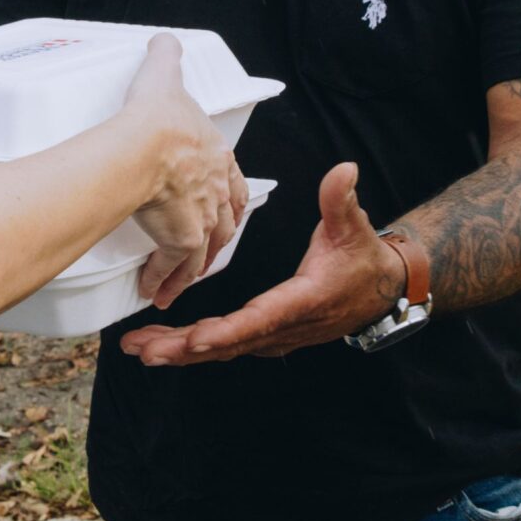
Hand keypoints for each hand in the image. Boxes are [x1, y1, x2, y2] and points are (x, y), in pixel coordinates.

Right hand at [120, 34, 248, 308]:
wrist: (148, 142)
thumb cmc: (158, 115)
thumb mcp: (166, 78)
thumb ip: (167, 58)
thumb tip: (163, 41)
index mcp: (216, 158)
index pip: (234, 186)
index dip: (230, 201)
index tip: (226, 214)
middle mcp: (215, 192)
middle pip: (224, 225)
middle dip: (214, 242)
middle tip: (200, 254)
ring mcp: (202, 218)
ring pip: (202, 252)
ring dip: (188, 270)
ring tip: (173, 283)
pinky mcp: (182, 239)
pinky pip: (172, 267)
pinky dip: (163, 280)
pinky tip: (152, 288)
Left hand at [121, 161, 403, 365]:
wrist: (380, 291)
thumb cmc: (363, 261)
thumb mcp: (354, 227)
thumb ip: (341, 200)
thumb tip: (344, 171)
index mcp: (302, 302)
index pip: (258, 320)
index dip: (225, 332)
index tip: (192, 339)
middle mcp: (285, 328)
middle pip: (229, 343)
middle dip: (183, 348)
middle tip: (143, 349)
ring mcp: (275, 337)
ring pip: (222, 348)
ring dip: (179, 350)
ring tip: (139, 348)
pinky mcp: (266, 336)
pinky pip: (225, 345)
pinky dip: (193, 346)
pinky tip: (164, 345)